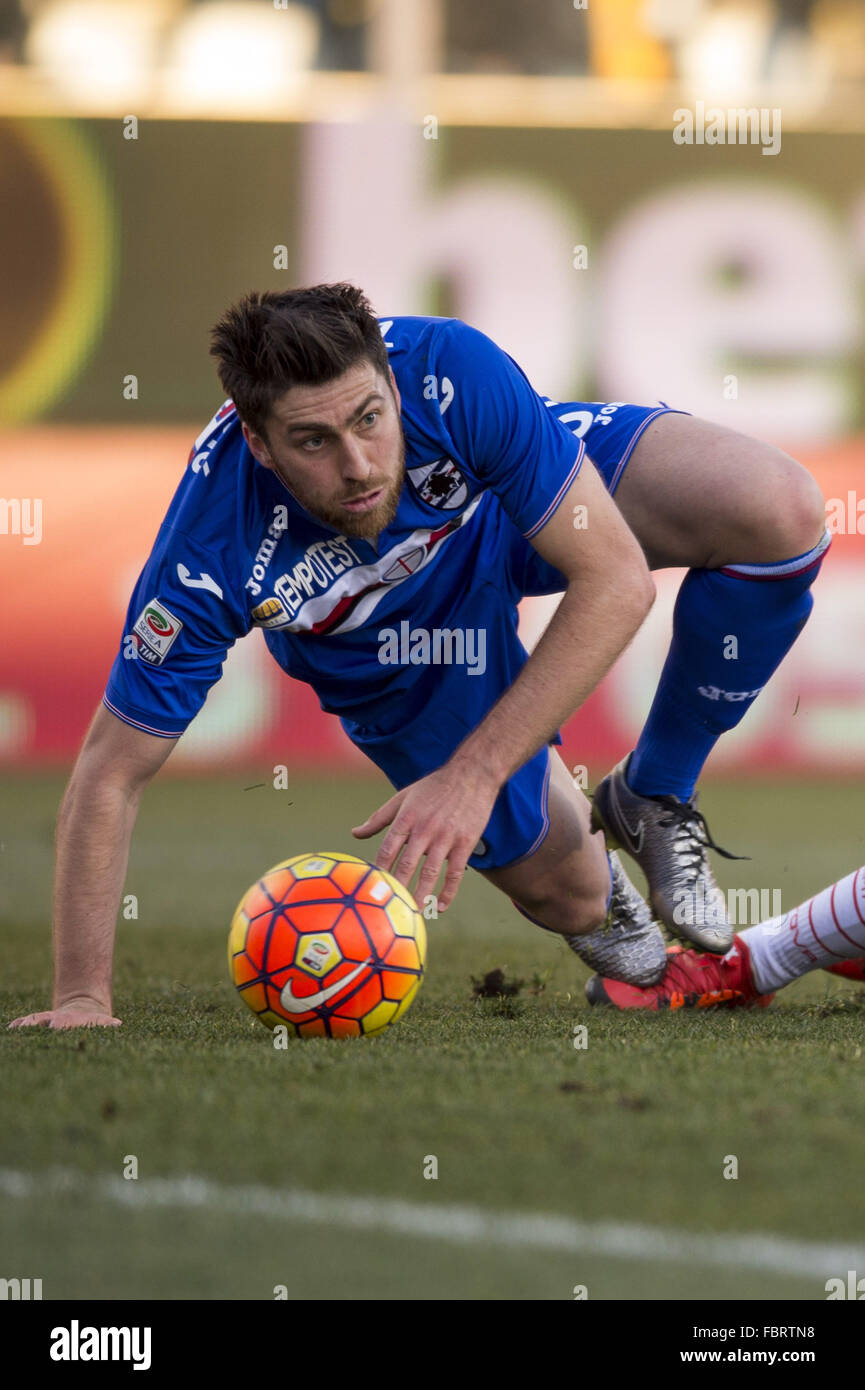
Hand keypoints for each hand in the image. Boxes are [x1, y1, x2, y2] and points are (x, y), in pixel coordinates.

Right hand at [8, 997, 120, 1029]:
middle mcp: (54, 1020)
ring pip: (32, 1021)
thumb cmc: (94, 1021)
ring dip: (24, 1025)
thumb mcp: (102, 1021)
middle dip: (35, 1024)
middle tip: (26, 1029)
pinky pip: (26, 1022)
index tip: (53, 1025)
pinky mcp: (38, 1023)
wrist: (83, 1008)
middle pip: (42, 1021)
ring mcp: (45, 1020)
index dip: (59, 1024)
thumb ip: (108, 1024)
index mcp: (69, 1021)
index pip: (63, 1023)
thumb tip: (117, 1023)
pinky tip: (11, 1029)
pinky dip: (18, 1025)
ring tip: (15, 1030)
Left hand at [352, 758, 499, 909]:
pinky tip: (440, 907)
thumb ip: (378, 818)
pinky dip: (448, 892)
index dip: (378, 870)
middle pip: (407, 864)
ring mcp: (446, 837)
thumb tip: (355, 834)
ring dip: (420, 895)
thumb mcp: (402, 798)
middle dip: (397, 888)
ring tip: (412, 913)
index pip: (387, 849)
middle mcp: (424, 828)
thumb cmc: (433, 788)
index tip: (370, 889)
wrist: (472, 775)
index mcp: (406, 818)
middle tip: (388, 910)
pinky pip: (454, 873)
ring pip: (430, 872)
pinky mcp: (465, 843)